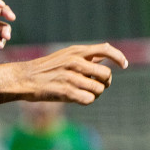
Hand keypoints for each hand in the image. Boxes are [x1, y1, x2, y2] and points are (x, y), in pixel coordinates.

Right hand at [12, 43, 127, 104]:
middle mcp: (75, 62)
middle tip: (97, 85)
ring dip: (95, 94)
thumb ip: (87, 55)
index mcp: (77, 51)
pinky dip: (87, 101)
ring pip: (98, 89)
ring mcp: (70, 76)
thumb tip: (108, 49)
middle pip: (106, 74)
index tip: (124, 65)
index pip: (105, 49)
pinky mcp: (65, 91)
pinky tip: (78, 98)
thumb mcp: (66, 55)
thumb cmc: (47, 68)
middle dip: (105, 83)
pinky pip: (88, 100)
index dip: (118, 57)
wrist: (24, 78)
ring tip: (84, 93)